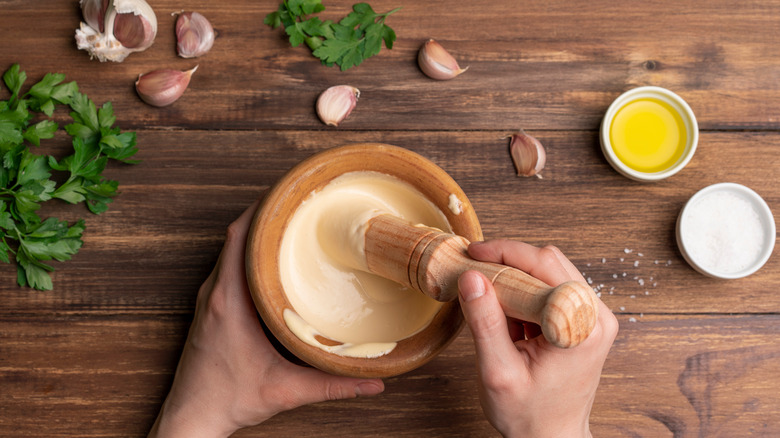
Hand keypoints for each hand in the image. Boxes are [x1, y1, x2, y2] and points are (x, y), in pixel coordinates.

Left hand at [149, 200, 383, 437]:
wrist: (191, 418)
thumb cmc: (228, 400)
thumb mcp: (286, 391)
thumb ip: (333, 385)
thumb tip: (374, 384)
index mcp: (230, 302)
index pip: (238, 237)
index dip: (260, 209)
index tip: (287, 193)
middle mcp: (215, 294)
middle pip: (235, 236)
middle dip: (265, 214)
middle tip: (298, 202)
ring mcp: (210, 300)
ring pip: (230, 250)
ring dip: (255, 233)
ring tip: (288, 223)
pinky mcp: (210, 309)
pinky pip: (227, 266)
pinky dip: (247, 253)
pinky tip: (270, 258)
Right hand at [458, 240, 617, 437]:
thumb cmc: (530, 415)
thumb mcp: (498, 372)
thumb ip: (484, 323)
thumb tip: (471, 278)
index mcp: (582, 327)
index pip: (543, 265)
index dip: (503, 254)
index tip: (471, 255)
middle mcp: (595, 315)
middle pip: (547, 261)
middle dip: (506, 262)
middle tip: (472, 273)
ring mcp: (592, 315)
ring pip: (547, 270)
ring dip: (513, 277)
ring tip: (487, 298)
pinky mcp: (582, 318)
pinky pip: (549, 287)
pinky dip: (521, 291)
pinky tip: (504, 313)